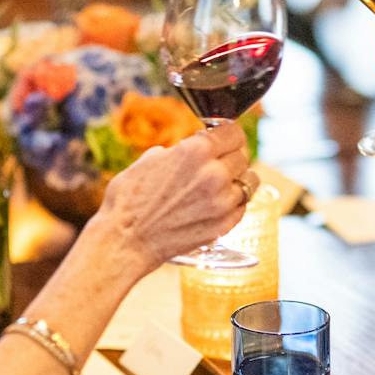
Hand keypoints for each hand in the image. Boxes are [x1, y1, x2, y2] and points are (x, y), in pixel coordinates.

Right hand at [88, 122, 251, 273]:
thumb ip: (180, 150)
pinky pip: (242, 206)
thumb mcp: (150, 159)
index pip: (234, 133)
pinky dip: (233, 203)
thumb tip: (192, 148)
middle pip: (243, 156)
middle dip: (231, 157)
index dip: (228, 135)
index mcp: (196, 151)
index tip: (225, 140)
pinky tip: (216, 204)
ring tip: (221, 185)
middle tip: (219, 163)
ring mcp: (222, 202)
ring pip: (249, 182)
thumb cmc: (129, 200)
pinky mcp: (224, 226)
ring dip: (237, 180)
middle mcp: (215, 174)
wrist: (125, 241)